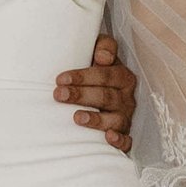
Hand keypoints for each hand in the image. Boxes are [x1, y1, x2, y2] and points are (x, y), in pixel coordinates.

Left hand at [57, 30, 136, 153]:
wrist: (102, 92)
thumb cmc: (96, 74)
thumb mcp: (100, 53)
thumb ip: (104, 46)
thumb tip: (103, 57)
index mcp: (122, 77)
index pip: (105, 75)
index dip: (84, 77)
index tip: (61, 79)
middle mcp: (126, 98)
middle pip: (106, 97)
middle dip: (81, 96)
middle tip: (59, 95)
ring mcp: (125, 118)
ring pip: (115, 119)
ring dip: (96, 119)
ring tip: (77, 117)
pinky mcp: (123, 135)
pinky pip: (126, 141)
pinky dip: (119, 141)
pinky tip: (108, 138)